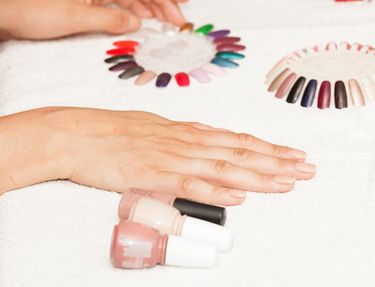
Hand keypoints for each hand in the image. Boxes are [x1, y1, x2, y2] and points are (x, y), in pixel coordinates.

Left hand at [0, 0, 186, 39]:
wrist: (4, 12)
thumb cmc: (34, 10)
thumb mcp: (76, 17)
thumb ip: (110, 19)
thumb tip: (136, 23)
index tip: (184, 3)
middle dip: (161, 4)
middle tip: (178, 22)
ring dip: (149, 8)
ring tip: (165, 23)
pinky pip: (117, 2)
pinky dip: (131, 11)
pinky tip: (141, 20)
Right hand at [0, 108, 315, 205]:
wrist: (77, 134)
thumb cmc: (114, 132)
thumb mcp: (157, 128)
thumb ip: (185, 135)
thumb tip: (209, 135)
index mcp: (190, 134)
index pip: (239, 141)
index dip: (270, 149)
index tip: (295, 155)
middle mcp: (188, 143)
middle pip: (241, 153)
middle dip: (278, 162)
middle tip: (308, 168)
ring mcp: (173, 158)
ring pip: (224, 167)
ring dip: (259, 175)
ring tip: (288, 181)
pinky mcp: (154, 175)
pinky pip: (190, 185)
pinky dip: (217, 190)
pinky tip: (240, 196)